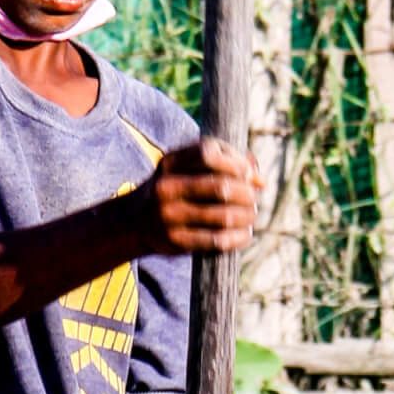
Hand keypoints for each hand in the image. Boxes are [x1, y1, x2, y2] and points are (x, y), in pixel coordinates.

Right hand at [144, 137, 261, 255]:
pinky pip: (217, 240)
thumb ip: (224, 163)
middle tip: (253, 198)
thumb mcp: (187, 168)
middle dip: (247, 193)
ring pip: (224, 216)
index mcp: (170, 162)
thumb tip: (260, 179)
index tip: (249, 174)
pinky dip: (239, 237)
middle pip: (222, 187)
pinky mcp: (176, 241)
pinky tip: (244, 233)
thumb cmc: (174, 189)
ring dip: (247, 216)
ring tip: (251, 215)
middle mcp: (167, 187)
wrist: (133, 222)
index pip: (209, 153)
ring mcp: (170, 215)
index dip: (236, 162)